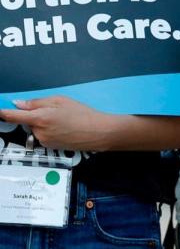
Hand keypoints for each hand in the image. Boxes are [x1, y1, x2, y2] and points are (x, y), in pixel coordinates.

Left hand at [0, 97, 114, 150]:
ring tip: (64, 121)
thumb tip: (19, 104)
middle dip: (35, 116)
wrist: (100, 132)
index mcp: (40, 118)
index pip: (13, 116)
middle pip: (28, 121)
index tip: (0, 109)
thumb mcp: (61, 101)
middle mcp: (39, 132)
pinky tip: (65, 129)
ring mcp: (44, 141)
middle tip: (55, 111)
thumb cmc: (83, 113)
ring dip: (43, 124)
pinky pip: (44, 136)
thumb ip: (37, 102)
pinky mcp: (51, 148)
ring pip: (36, 129)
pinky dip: (50, 131)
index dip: (3, 112)